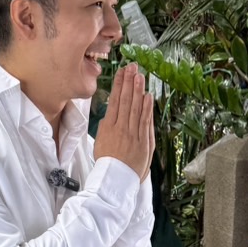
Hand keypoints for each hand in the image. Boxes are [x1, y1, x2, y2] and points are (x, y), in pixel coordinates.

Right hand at [92, 62, 154, 180]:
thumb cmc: (107, 162)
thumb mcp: (100, 142)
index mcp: (108, 127)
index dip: (119, 85)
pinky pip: (144, 121)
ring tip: (139, 75)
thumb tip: (110, 115)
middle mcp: (120, 128)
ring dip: (138, 90)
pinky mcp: (142, 141)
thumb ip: (106, 127)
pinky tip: (147, 96)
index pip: (114, 101)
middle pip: (125, 101)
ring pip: (135, 108)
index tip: (122, 72)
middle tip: (132, 67)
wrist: (115, 179)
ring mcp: (132, 134)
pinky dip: (146, 108)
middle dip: (129, 82)